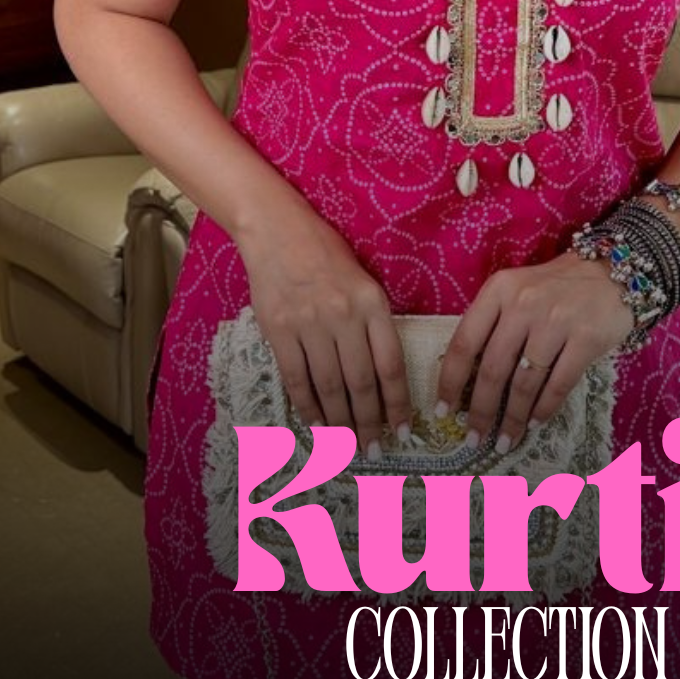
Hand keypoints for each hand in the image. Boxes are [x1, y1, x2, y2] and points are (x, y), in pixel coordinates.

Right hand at [235, 198, 410, 457]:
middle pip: (361, 383)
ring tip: (346, 445)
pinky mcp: (279, 330)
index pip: (390, 364)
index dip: (397, 403)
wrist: (277, 230)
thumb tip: (384, 375)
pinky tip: (316, 423)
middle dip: (369, 422)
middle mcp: (344, 315)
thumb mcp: (364, 280)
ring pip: (329, 386)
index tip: (402, 430)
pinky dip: (307, 405)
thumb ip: (374, 322)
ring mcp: (309, 324)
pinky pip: (296, 378)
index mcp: (372, 303)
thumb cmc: (326, 254)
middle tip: (372, 448)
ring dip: (339, 422)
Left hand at [434, 251, 632, 452]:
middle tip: (474, 437)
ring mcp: (557, 320)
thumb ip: (493, 323)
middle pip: (492, 369)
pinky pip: (559, 384)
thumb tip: (466, 379)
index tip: (443, 411)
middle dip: (481, 410)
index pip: (464, 342)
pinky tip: (534, 422)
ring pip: (525, 382)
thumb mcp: (516, 291)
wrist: (613, 272)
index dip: (450, 381)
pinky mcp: (587, 338)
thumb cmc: (556, 288)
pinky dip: (544, 408)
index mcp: (499, 290)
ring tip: (506, 439)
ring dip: (513, 417)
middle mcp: (524, 303)